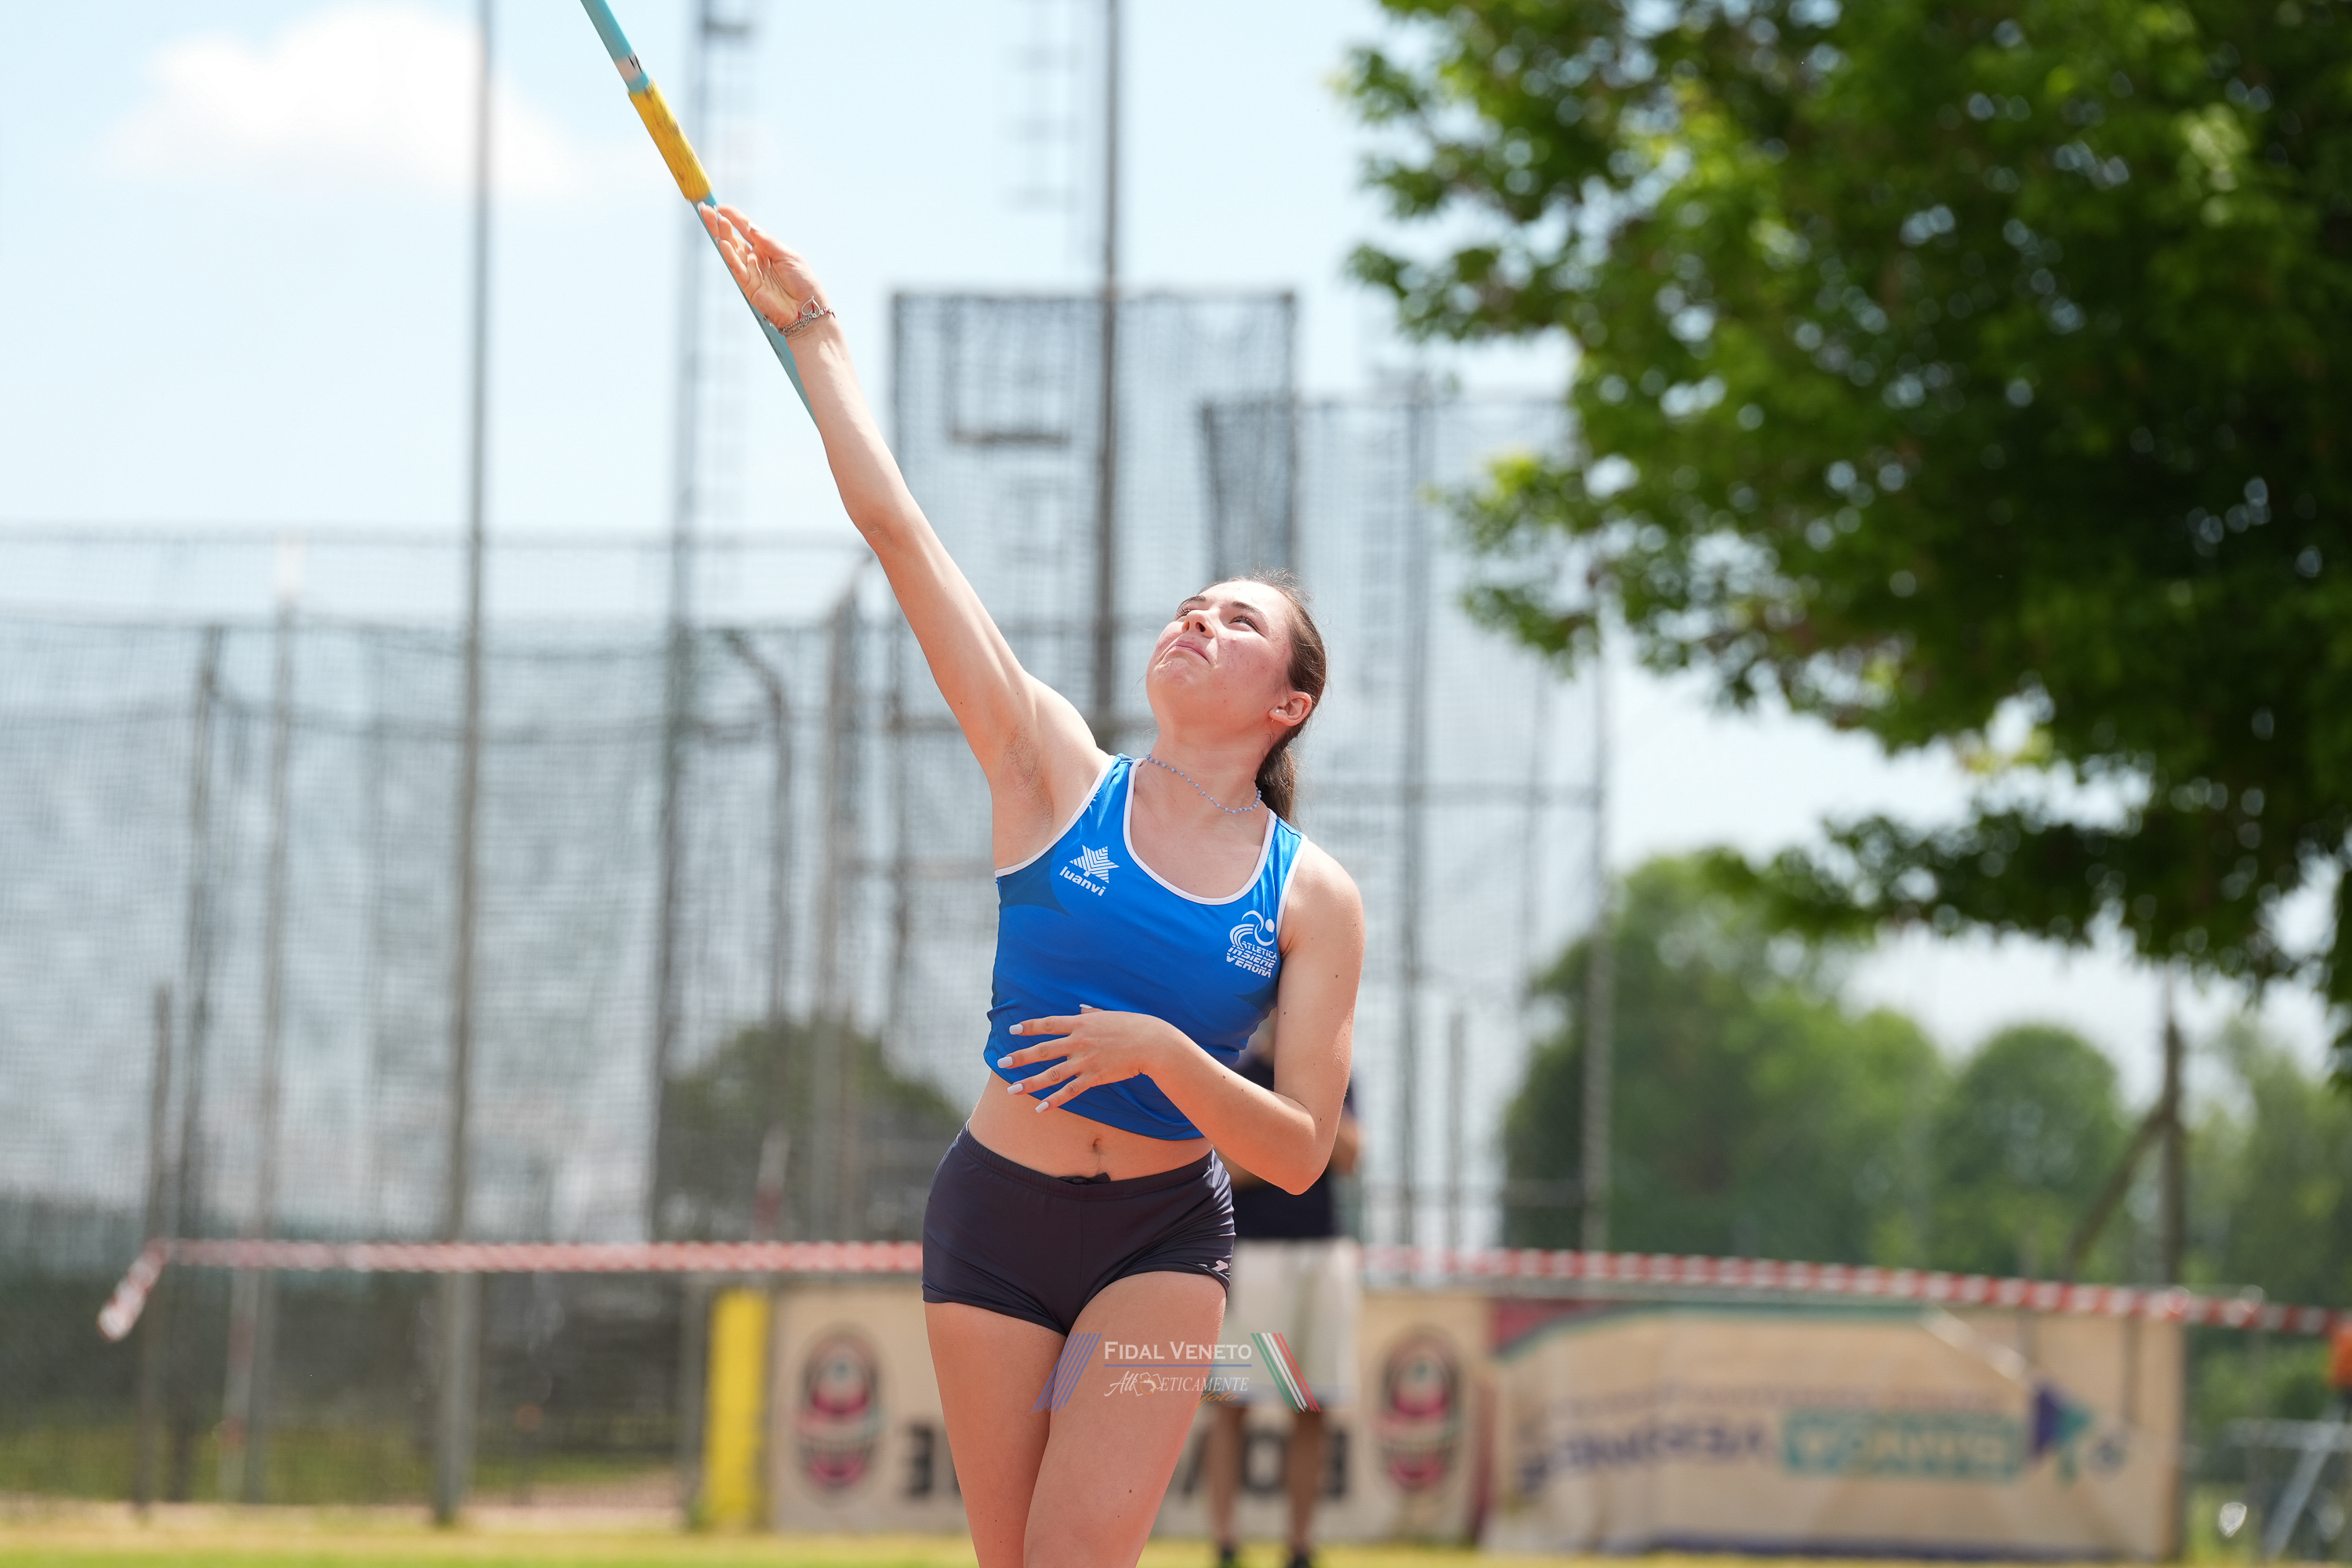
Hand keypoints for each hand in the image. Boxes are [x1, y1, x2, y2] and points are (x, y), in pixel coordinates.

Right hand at [699, 204, 823, 333]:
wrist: (807, 310)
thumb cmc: (803, 283)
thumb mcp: (789, 256)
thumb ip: (769, 242)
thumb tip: (752, 228)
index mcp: (766, 248)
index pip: (746, 229)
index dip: (734, 217)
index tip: (720, 206)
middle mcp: (755, 258)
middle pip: (733, 238)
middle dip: (719, 224)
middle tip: (707, 210)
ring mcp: (750, 271)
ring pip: (731, 250)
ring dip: (722, 235)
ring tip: (715, 220)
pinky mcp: (747, 285)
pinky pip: (736, 268)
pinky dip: (729, 255)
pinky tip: (723, 243)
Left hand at [998, 1006, 1181, 1112]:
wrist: (1153, 1043)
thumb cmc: (1135, 1026)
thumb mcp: (1111, 1014)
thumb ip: (1092, 1013)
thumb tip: (1080, 1008)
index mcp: (1082, 1023)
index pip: (1049, 1024)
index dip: (1029, 1027)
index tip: (1013, 1031)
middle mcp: (1079, 1042)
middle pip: (1043, 1050)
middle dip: (1020, 1057)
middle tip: (1001, 1063)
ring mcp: (1086, 1061)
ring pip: (1052, 1074)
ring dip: (1030, 1083)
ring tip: (1012, 1090)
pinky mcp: (1095, 1077)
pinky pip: (1070, 1091)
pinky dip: (1054, 1100)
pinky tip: (1040, 1107)